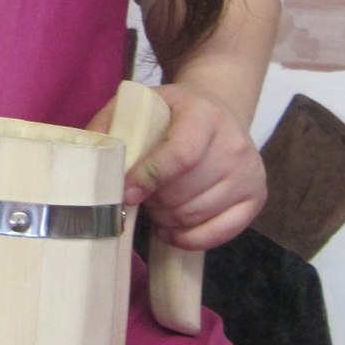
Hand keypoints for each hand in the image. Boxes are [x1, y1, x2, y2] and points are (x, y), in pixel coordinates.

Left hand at [122, 83, 265, 250]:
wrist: (218, 111)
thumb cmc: (171, 114)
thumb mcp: (140, 105)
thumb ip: (112, 127)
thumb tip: (89, 162)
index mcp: (204, 115)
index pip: (180, 155)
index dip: (149, 178)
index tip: (126, 193)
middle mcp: (234, 144)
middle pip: (184, 193)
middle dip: (153, 201)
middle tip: (142, 194)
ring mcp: (249, 173)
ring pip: (196, 216)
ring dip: (166, 218)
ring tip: (156, 204)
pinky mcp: (256, 197)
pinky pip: (218, 234)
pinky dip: (187, 238)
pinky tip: (170, 228)